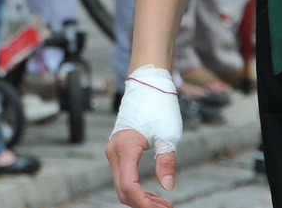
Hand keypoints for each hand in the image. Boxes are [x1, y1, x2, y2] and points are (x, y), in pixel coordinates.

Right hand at [107, 66, 180, 207]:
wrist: (147, 86)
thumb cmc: (158, 107)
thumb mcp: (167, 135)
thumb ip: (166, 162)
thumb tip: (168, 186)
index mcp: (125, 148)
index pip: (129, 187)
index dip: (143, 204)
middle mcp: (114, 152)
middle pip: (123, 190)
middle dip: (143, 204)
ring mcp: (114, 152)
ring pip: (122, 185)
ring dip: (140, 198)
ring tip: (162, 204)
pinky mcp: (118, 151)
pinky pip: (123, 177)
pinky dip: (136, 188)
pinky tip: (152, 193)